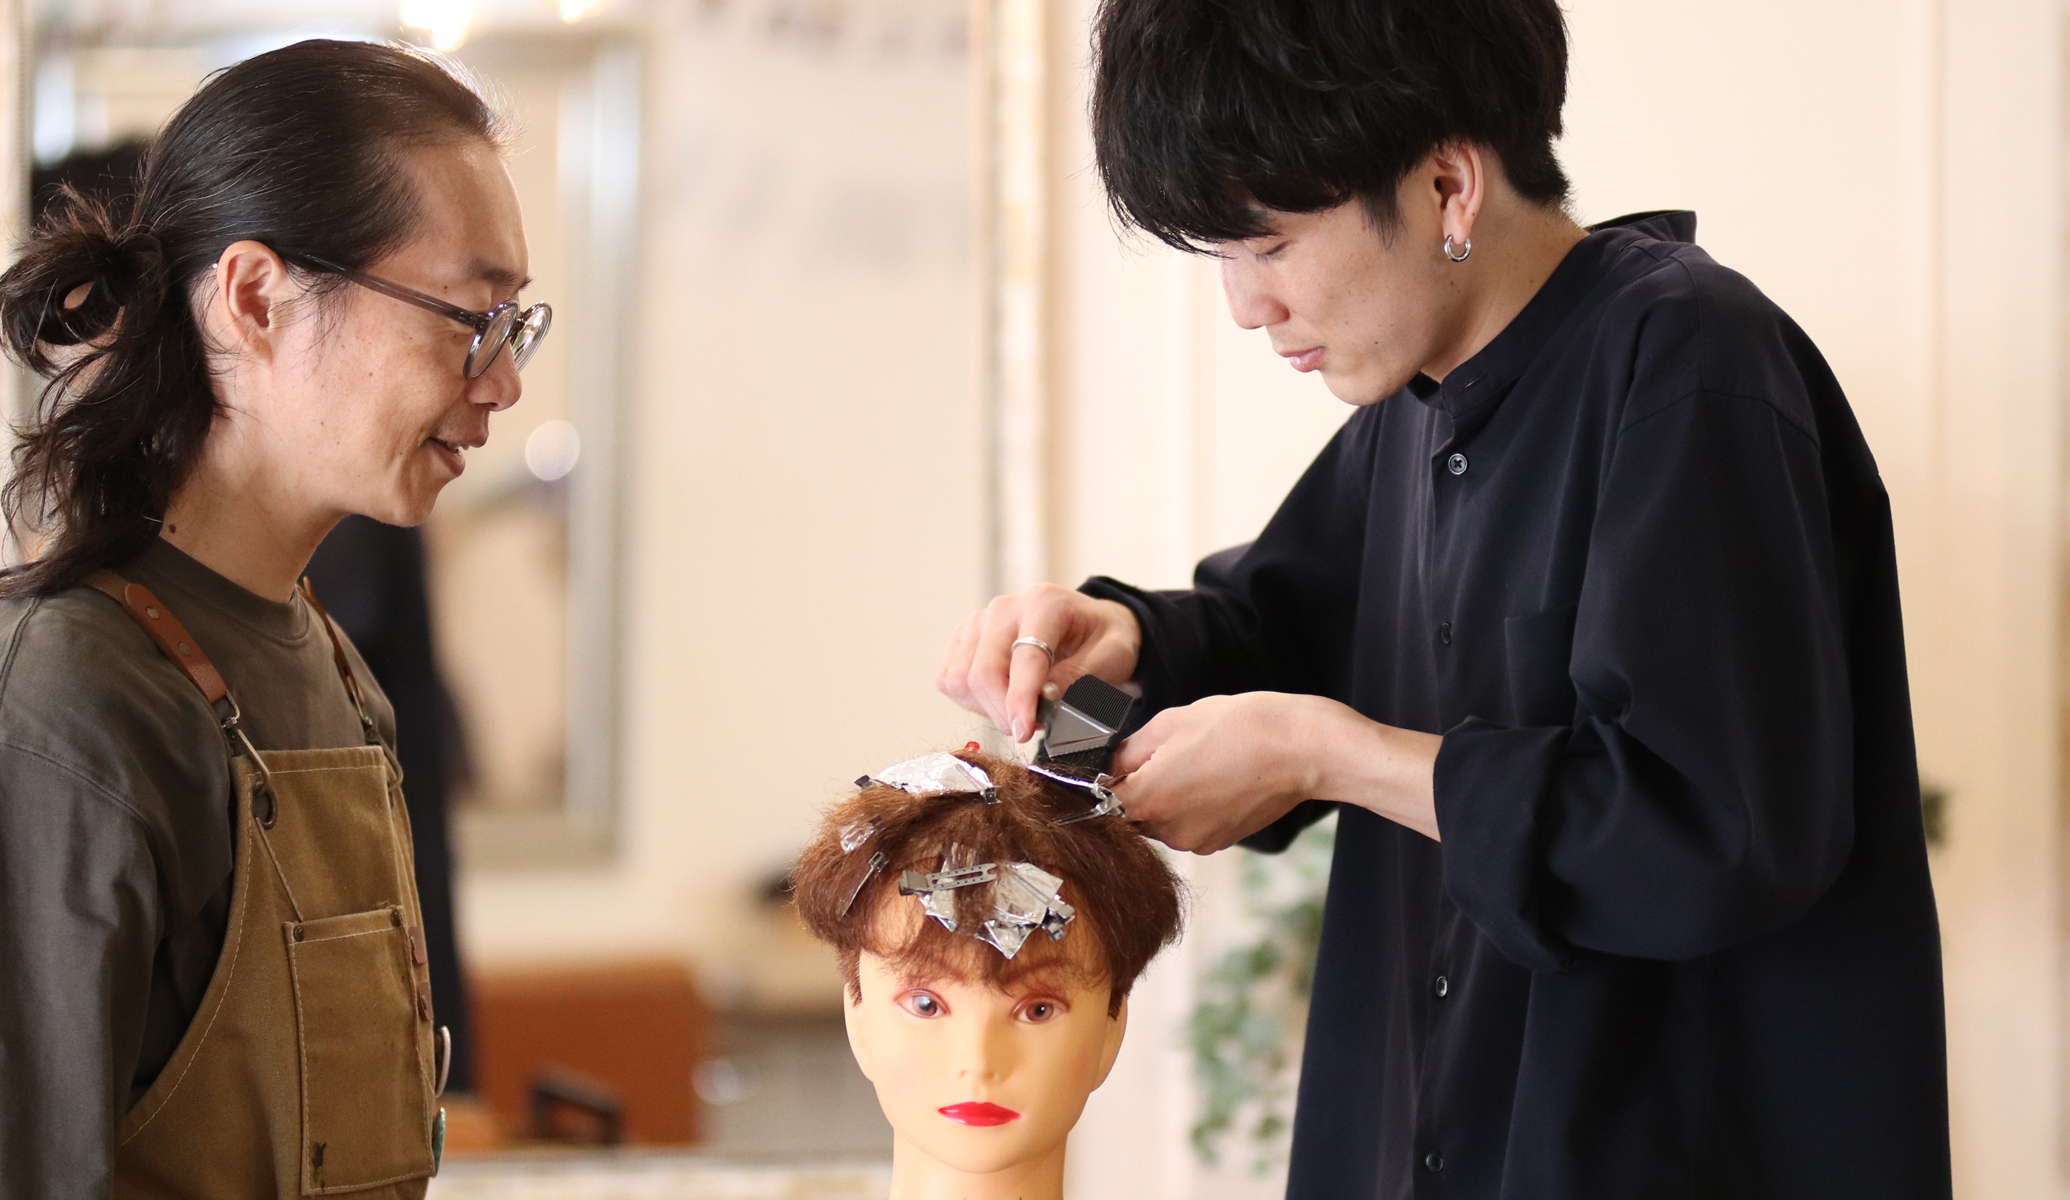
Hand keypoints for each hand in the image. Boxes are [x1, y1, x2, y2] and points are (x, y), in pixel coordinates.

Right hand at [935, 584, 1140, 742]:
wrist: (1089, 624)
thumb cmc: (1101, 639)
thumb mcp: (1112, 656)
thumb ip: (1081, 676)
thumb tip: (1046, 698)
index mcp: (1045, 603)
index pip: (1024, 657)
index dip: (1021, 699)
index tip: (1024, 732)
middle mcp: (1004, 607)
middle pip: (982, 672)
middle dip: (1003, 712)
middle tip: (1031, 727)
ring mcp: (978, 621)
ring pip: (960, 680)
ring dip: (988, 708)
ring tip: (1019, 709)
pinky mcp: (962, 638)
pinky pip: (949, 680)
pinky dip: (971, 701)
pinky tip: (1000, 699)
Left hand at [1111, 693, 1441, 852]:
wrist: (1305, 750)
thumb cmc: (1244, 726)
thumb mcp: (1172, 721)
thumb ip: (1128, 750)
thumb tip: (1104, 766)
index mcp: (1150, 798)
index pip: (1095, 800)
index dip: (1093, 781)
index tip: (1098, 765)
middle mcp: (1169, 831)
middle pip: (1125, 814)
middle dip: (1131, 786)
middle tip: (1157, 753)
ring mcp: (1195, 842)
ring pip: (1156, 820)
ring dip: (1161, 795)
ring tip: (1193, 761)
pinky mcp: (1217, 843)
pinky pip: (1185, 826)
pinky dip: (1188, 805)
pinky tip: (1212, 777)